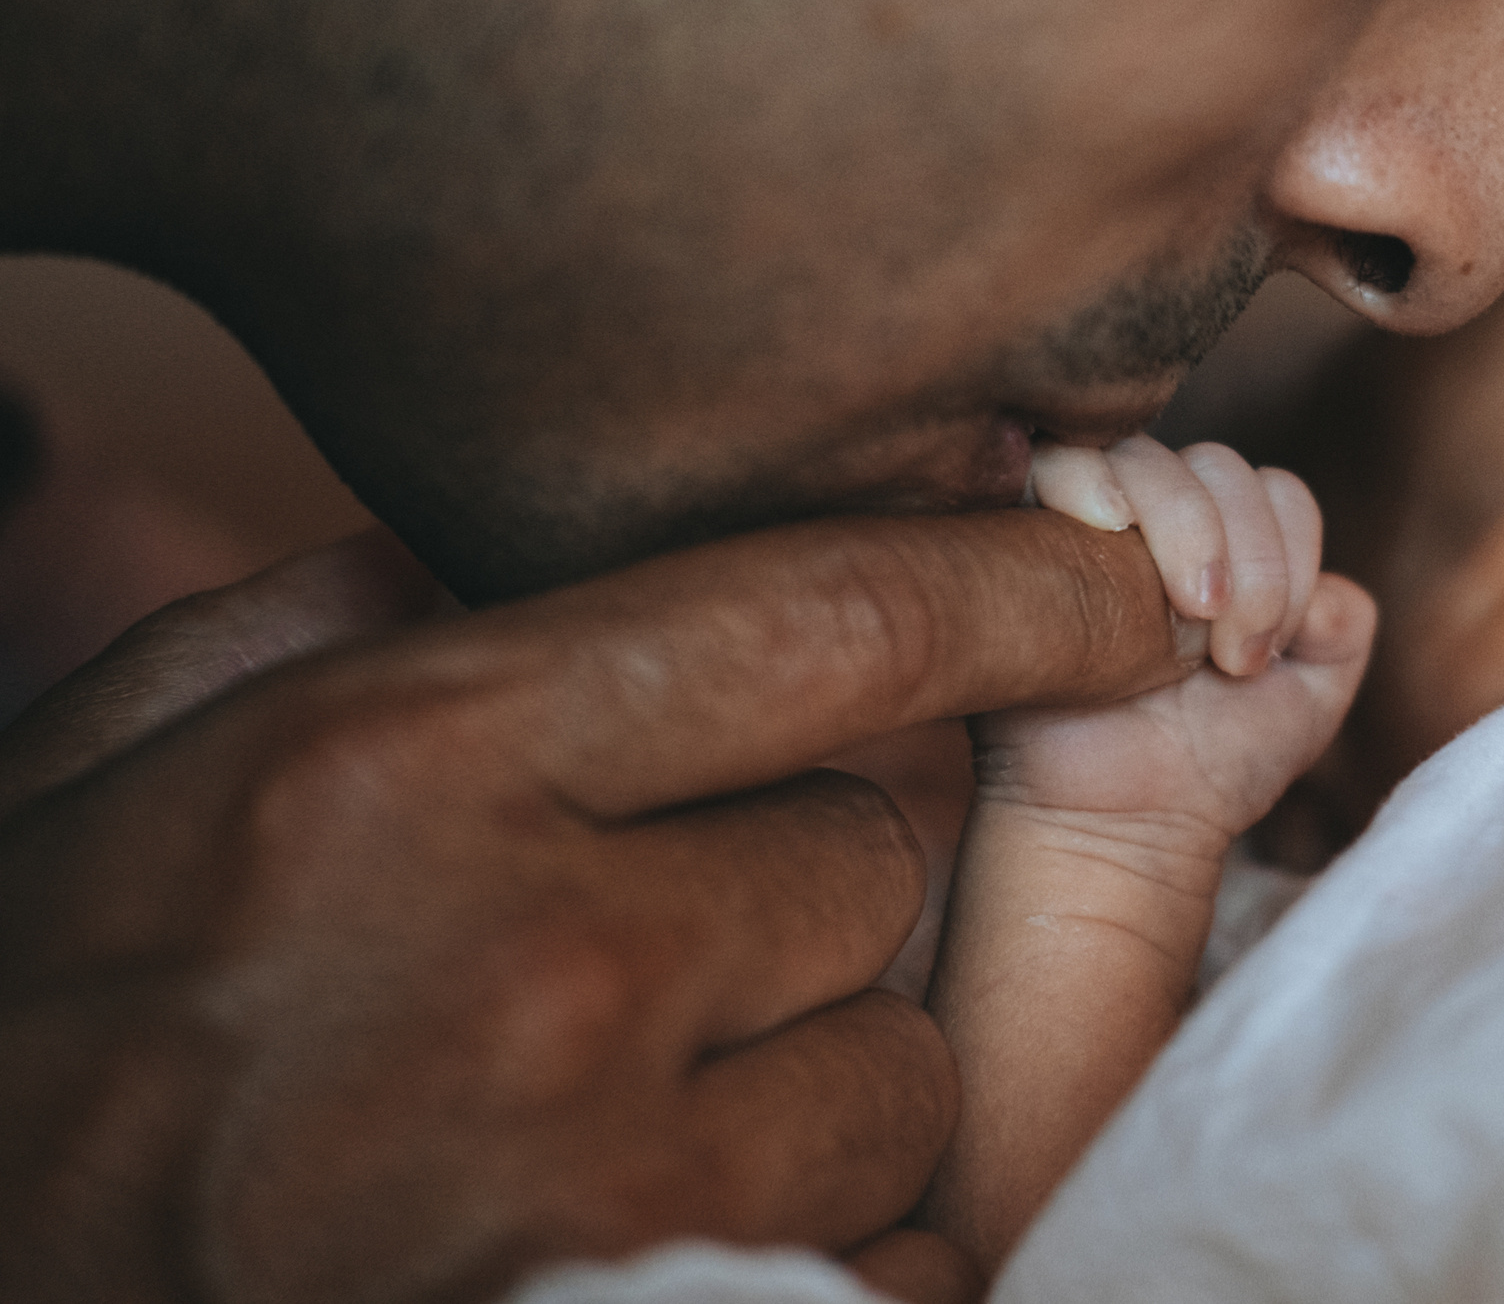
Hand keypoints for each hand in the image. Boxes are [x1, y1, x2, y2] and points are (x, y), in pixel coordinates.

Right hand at [0, 510, 1200, 1302]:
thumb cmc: (39, 1055)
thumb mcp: (109, 784)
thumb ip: (310, 630)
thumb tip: (462, 546)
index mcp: (420, 758)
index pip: (839, 617)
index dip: (1025, 589)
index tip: (1118, 587)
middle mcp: (550, 954)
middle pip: (880, 850)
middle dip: (812, 883)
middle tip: (660, 938)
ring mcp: (615, 1172)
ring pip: (894, 1063)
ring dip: (811, 1077)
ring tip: (628, 1111)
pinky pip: (873, 1247)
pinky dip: (804, 1237)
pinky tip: (655, 1225)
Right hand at [995, 436, 1374, 841]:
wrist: (1120, 826)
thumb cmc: (1208, 765)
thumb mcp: (1312, 699)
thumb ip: (1345, 628)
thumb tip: (1322, 585)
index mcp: (1231, 545)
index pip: (1278, 494)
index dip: (1288, 566)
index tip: (1259, 659)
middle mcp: (1163, 522)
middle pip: (1221, 469)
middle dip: (1246, 561)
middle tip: (1227, 658)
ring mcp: (1093, 524)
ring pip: (1148, 460)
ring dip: (1183, 531)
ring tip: (1180, 626)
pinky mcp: (1025, 536)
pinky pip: (1056, 460)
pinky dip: (1092, 482)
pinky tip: (1109, 529)